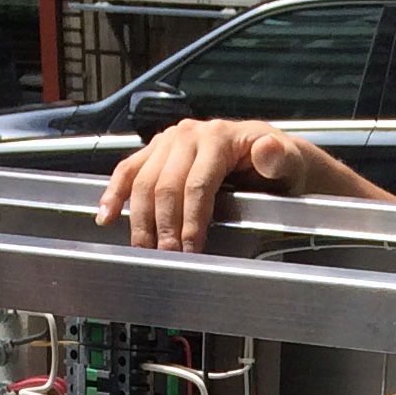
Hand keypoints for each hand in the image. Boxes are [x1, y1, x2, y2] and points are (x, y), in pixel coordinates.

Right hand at [98, 117, 334, 249]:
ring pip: (143, 182)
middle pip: (165, 185)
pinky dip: (114, 194)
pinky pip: (129, 171)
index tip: (190, 249)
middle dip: (164, 227)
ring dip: (140, 220)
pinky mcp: (157, 153)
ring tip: (144, 251)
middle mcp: (188, 135)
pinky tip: (105, 216)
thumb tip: (267, 150)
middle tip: (167, 258)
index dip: (191, 220)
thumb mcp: (290, 163)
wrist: (273, 157)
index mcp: (218, 137)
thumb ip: (277, 159)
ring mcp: (169, 143)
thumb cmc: (281, 166)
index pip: (197, 184)